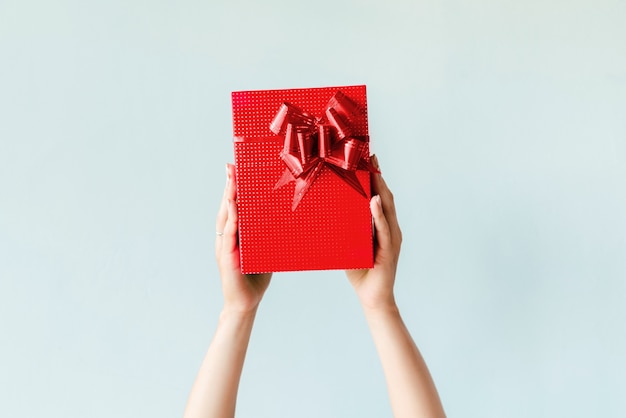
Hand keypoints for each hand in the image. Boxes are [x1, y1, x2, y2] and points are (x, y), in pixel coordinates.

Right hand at [215, 164, 271, 313]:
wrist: (246, 303)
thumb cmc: (255, 277)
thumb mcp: (264, 250)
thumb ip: (269, 235)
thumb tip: (286, 219)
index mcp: (235, 234)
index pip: (233, 206)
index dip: (233, 188)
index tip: (234, 169)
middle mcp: (227, 237)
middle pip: (226, 206)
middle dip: (228, 186)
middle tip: (230, 167)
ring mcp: (224, 246)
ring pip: (225, 217)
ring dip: (227, 198)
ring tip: (231, 181)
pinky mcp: (226, 257)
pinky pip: (228, 235)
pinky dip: (230, 220)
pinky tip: (233, 209)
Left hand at [345, 155, 401, 310]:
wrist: (373, 298)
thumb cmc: (360, 271)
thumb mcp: (348, 245)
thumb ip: (343, 229)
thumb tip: (323, 213)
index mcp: (381, 225)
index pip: (379, 196)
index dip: (375, 177)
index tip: (367, 158)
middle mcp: (390, 228)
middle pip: (386, 196)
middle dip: (379, 176)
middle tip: (371, 156)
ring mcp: (392, 238)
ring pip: (387, 208)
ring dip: (381, 188)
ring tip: (374, 171)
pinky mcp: (390, 249)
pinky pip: (384, 228)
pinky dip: (379, 215)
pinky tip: (374, 202)